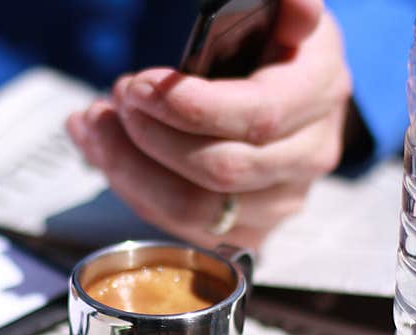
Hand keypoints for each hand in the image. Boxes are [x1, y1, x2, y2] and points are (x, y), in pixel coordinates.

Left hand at [67, 0, 350, 249]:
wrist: (283, 94)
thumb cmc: (265, 47)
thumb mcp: (276, 12)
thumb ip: (286, 5)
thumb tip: (301, 8)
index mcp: (318, 89)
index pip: (257, 116)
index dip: (190, 108)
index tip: (140, 88)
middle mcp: (309, 154)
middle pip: (220, 169)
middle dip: (150, 137)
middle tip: (115, 104)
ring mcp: (282, 200)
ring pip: (195, 209)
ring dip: (131, 170)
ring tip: (96, 129)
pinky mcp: (251, 231)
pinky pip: (183, 228)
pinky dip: (134, 191)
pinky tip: (107, 156)